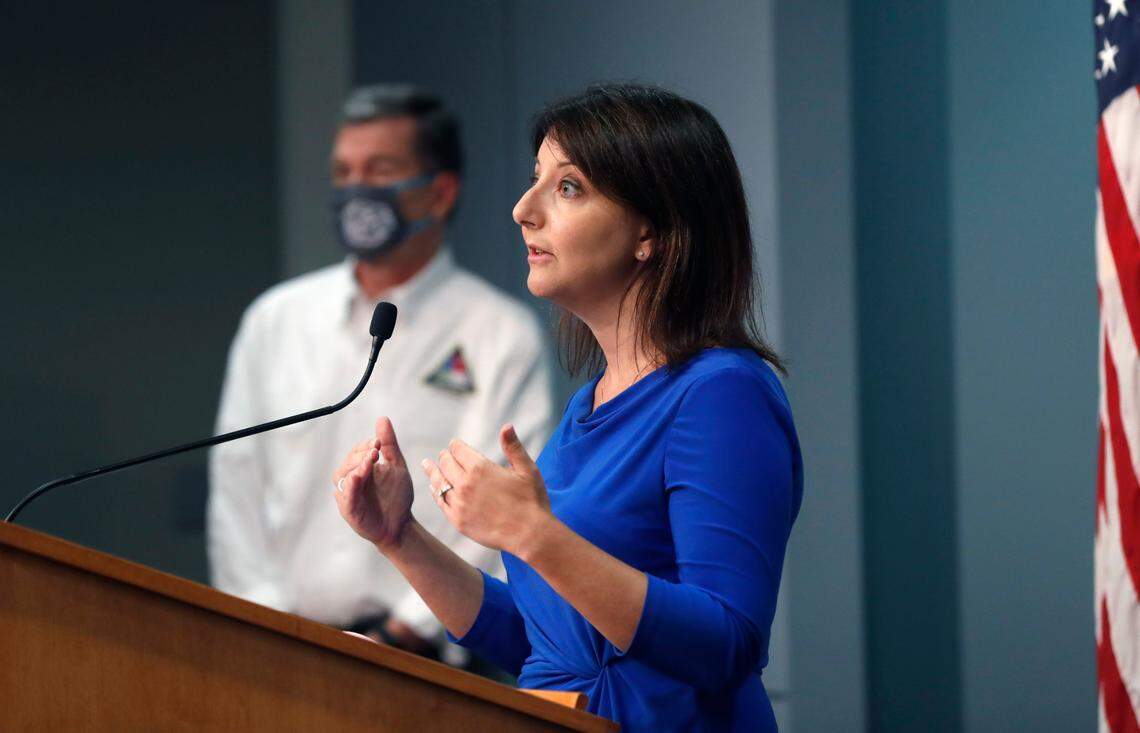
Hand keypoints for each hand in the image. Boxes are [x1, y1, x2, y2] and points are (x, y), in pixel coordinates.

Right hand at [333, 417, 413, 550]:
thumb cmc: (397, 496)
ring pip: (343, 478)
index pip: (356, 452)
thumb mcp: (396, 466)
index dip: (365, 446)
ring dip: (355, 468)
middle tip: (375, 451)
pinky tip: (359, 478)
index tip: (378, 442)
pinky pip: (346, 497)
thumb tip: (382, 418)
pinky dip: (351, 487)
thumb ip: (389, 444)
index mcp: (361, 469)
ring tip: (369, 462)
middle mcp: (352, 481)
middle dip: (360, 455)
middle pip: (347, 463)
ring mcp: (349, 496)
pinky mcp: (350, 511)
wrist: (401, 524)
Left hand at [421, 423, 552, 556]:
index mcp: (480, 468)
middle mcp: (465, 483)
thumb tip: (506, 425)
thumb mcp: (526, 469)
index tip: (455, 445)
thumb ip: (513, 447)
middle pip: (446, 463)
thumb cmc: (531, 500)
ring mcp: (459, 503)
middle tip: (445, 455)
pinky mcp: (458, 520)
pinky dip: (436, 492)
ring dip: (434, 472)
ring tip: (428, 465)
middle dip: (445, 457)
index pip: (458, 449)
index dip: (456, 445)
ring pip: (439, 482)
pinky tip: (435, 488)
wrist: (529, 535)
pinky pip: (440, 501)